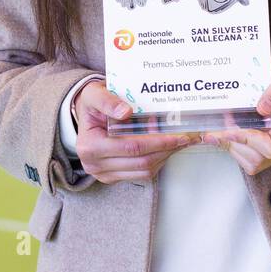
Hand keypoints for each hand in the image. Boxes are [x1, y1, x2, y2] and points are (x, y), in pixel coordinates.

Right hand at [72, 81, 194, 183]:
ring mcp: (104, 174)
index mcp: (90, 146)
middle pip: (140, 162)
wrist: (85, 115)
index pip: (131, 147)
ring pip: (144, 171)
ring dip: (164, 157)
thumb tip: (126, 111)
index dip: (158, 142)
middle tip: (185, 137)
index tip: (178, 135)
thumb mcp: (94, 94)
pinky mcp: (113, 177)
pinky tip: (166, 149)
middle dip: (167, 150)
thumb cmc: (91, 104)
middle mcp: (94, 165)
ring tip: (178, 142)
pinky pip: (141, 174)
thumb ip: (107, 101)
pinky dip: (157, 162)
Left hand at [200, 55, 270, 175]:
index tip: (229, 128)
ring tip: (226, 128)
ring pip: (254, 163)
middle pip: (260, 158)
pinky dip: (239, 151)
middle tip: (222, 125)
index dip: (247, 140)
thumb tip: (264, 108)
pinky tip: (233, 135)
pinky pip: (254, 162)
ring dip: (235, 148)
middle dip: (236, 143)